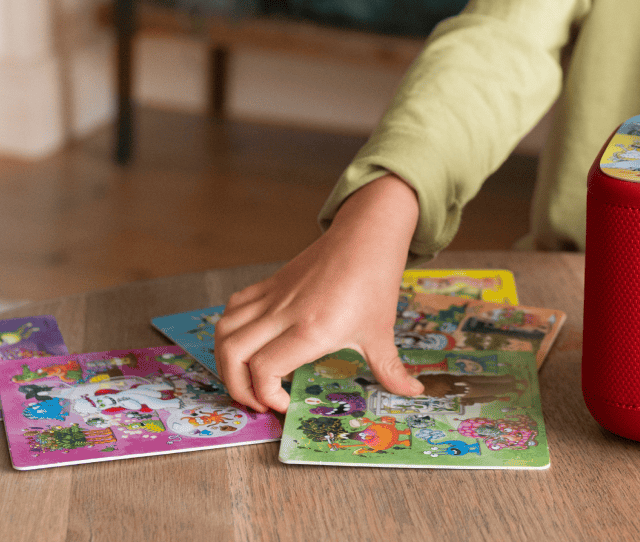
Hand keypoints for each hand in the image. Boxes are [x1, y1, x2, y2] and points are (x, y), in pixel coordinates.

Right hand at [214, 174, 425, 412]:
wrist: (367, 235)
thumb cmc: (375, 282)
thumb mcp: (382, 332)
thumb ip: (392, 370)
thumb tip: (415, 393)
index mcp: (312, 329)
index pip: (265, 369)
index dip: (266, 396)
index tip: (284, 404)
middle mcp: (284, 313)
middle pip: (233, 353)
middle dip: (236, 387)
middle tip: (257, 401)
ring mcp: (273, 297)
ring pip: (224, 329)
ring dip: (226, 360)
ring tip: (246, 377)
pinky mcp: (269, 284)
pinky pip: (234, 308)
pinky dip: (230, 331)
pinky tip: (251, 344)